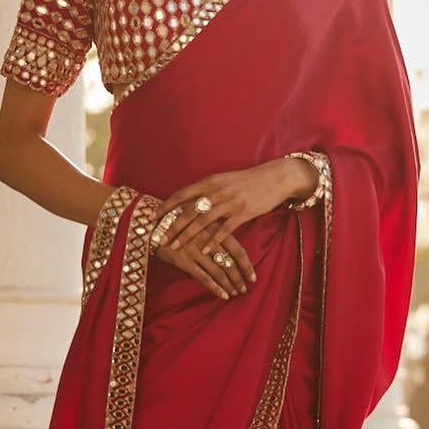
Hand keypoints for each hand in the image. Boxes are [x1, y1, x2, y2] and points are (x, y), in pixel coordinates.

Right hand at [151, 228, 253, 300]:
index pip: (237, 249)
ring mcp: (195, 250)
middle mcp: (207, 239)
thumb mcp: (198, 223)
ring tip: (236, 292)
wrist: (151, 225)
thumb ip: (213, 234)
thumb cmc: (177, 224)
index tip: (253, 277)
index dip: (247, 265)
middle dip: (239, 278)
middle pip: (230, 262)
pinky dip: (215, 288)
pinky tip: (223, 296)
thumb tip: (229, 252)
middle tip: (245, 288)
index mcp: (214, 228)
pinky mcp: (184, 260)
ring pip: (219, 271)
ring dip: (229, 284)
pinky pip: (203, 277)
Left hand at [153, 160, 306, 262]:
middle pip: (189, 210)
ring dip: (187, 235)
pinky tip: (204, 251)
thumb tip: (189, 200)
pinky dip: (213, 241)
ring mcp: (230, 202)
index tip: (153, 216)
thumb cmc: (248, 180)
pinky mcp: (243, 213)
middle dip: (172, 225)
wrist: (275, 177)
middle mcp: (217, 191)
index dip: (167, 205)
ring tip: (175, 246)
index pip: (182, 194)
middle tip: (160, 237)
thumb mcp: (225, 180)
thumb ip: (208, 189)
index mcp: (211, 181)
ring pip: (203, 221)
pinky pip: (224, 229)